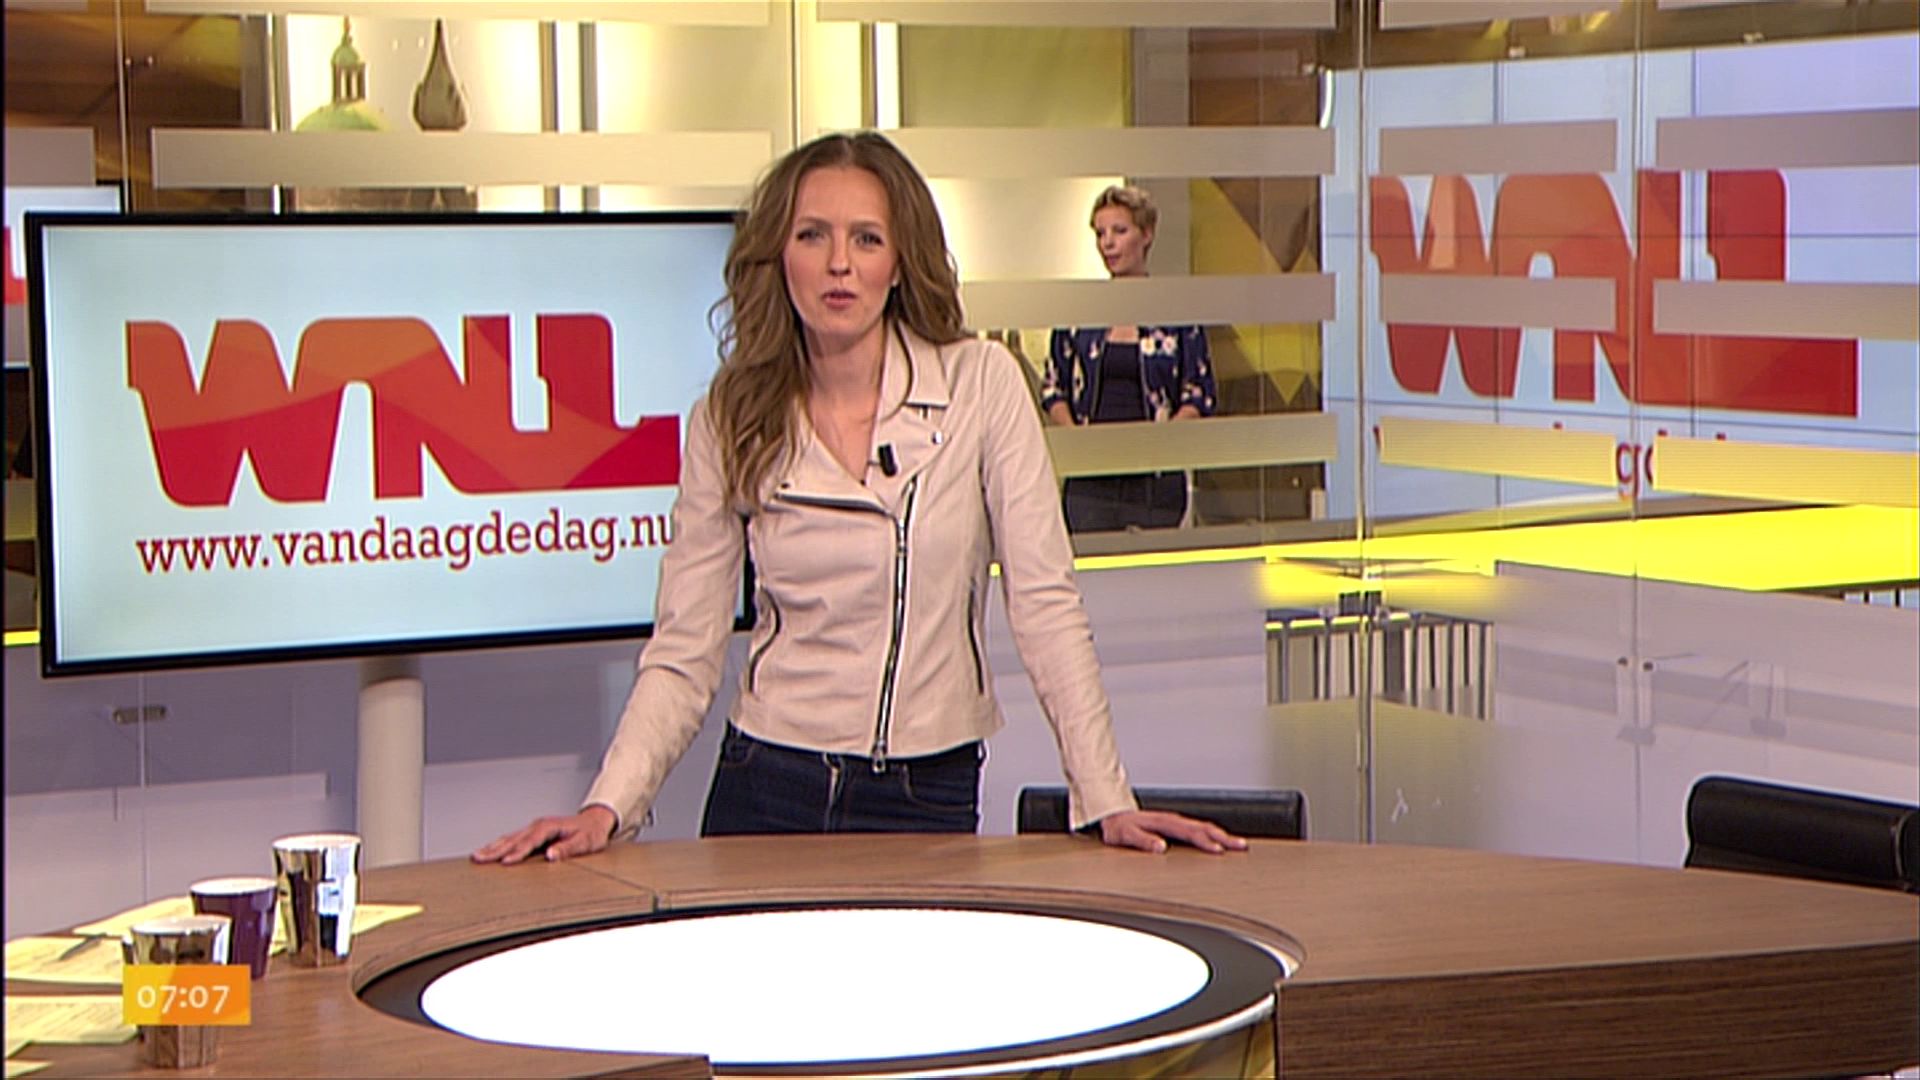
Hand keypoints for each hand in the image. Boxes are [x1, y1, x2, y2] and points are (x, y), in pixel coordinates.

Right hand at [471, 805, 616, 864]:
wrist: (595, 821)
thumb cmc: (591, 834)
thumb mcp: (585, 843)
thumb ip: (568, 849)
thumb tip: (551, 855)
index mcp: (550, 826)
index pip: (530, 841)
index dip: (518, 852)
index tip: (505, 862)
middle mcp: (539, 825)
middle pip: (514, 838)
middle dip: (495, 850)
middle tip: (478, 859)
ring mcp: (534, 827)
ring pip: (509, 838)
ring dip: (492, 847)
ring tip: (476, 856)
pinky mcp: (533, 832)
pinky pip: (513, 838)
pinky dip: (499, 845)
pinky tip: (489, 851)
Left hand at [1098, 809, 1246, 853]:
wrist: (1113, 816)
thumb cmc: (1120, 828)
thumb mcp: (1125, 836)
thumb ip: (1142, 841)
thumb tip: (1161, 847)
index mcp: (1164, 822)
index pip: (1190, 833)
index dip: (1205, 842)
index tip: (1219, 850)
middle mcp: (1173, 820)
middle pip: (1204, 827)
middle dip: (1224, 837)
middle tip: (1241, 847)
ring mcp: (1176, 822)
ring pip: (1204, 827)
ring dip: (1222, 835)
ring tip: (1239, 845)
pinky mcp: (1176, 826)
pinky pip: (1199, 829)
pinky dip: (1213, 834)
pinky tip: (1221, 842)